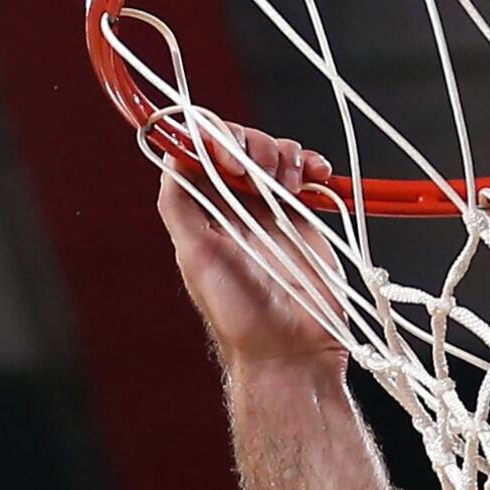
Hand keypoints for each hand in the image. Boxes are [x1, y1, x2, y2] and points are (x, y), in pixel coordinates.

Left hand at [155, 125, 349, 377]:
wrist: (290, 350)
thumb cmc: (239, 314)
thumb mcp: (195, 257)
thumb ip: (179, 205)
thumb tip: (172, 154)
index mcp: (201, 209)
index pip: (197, 150)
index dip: (212, 140)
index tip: (229, 158)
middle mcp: (233, 204)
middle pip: (236, 142)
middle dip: (251, 145)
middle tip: (260, 174)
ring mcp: (270, 208)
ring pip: (272, 152)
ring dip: (283, 154)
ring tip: (288, 186)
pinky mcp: (304, 217)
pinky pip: (306, 174)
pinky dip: (312, 165)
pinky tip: (316, 176)